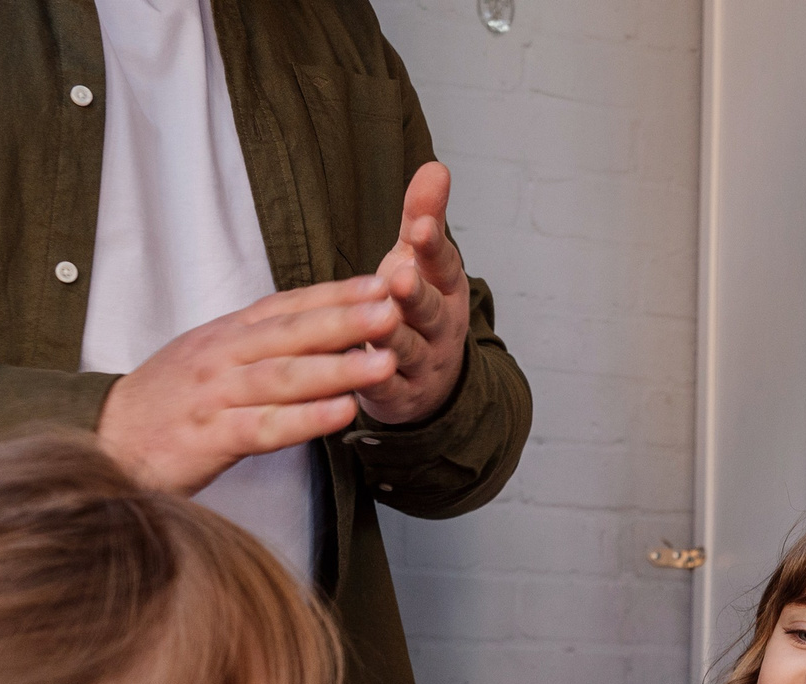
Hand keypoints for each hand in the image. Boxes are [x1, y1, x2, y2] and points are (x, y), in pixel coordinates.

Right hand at [97, 277, 400, 493]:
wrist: (104, 440)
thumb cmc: (167, 404)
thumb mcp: (209, 360)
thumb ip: (258, 346)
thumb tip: (319, 331)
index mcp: (225, 336)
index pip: (287, 307)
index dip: (335, 295)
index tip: (381, 283)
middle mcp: (221, 357)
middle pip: (291, 334)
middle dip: (345, 320)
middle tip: (394, 306)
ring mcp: (215, 396)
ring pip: (284, 377)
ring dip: (338, 367)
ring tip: (385, 361)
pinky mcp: (209, 438)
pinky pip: (265, 427)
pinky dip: (306, 419)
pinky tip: (343, 414)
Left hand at [355, 163, 472, 425]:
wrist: (427, 382)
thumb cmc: (416, 309)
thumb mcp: (420, 262)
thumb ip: (423, 217)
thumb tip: (436, 165)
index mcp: (446, 290)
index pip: (443, 265)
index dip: (432, 246)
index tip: (420, 225)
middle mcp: (440, 328)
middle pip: (429, 310)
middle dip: (416, 294)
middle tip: (402, 277)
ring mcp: (422, 364)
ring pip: (408, 349)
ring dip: (394, 336)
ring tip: (383, 319)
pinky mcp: (399, 396)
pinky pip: (386, 388)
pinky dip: (374, 381)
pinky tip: (359, 369)